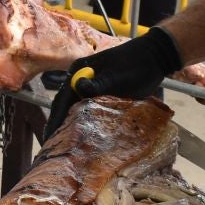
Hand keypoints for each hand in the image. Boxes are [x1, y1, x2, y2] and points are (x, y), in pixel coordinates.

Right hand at [44, 25, 184, 137]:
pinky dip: (82, 122)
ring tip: (63, 147)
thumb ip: (99, 83)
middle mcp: (80, 79)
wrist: (154, 57)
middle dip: (58, 126)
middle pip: (64, 106)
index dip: (55, 120)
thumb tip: (78, 87)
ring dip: (68, 126)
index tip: (50, 139)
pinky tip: (82, 137)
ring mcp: (89, 86)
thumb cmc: (136, 64)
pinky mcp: (101, 93)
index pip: (62, 100)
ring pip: (74, 109)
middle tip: (53, 148)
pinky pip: (87, 110)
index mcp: (79, 71)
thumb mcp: (117, 75)